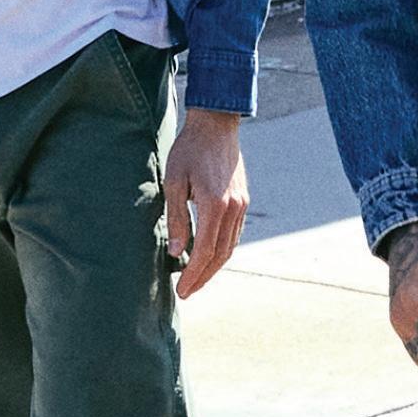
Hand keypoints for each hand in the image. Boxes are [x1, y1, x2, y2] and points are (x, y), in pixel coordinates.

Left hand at [165, 107, 247, 297]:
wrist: (216, 125)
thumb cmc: (189, 150)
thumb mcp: (174, 182)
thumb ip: (177, 219)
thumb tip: (176, 252)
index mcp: (215, 205)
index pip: (204, 251)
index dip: (193, 274)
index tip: (181, 290)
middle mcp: (233, 208)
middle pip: (221, 255)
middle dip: (204, 277)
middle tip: (187, 292)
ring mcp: (242, 205)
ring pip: (230, 246)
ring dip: (214, 266)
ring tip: (196, 278)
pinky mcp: (243, 200)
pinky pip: (235, 234)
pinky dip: (222, 250)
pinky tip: (209, 255)